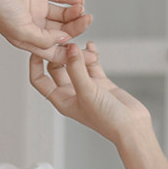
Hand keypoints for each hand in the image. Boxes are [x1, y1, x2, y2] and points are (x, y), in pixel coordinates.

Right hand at [0, 0, 92, 60]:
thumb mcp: (21, 31)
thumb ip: (43, 39)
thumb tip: (64, 40)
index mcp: (28, 39)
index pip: (54, 51)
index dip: (71, 54)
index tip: (87, 54)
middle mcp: (34, 25)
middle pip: (62, 31)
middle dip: (76, 28)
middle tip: (87, 21)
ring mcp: (37, 8)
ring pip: (62, 14)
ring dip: (74, 13)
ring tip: (81, 9)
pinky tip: (78, 0)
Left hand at [30, 41, 153, 145]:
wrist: (131, 127)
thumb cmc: (107, 119)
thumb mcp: (87, 92)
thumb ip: (76, 69)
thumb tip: (70, 48)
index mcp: (61, 100)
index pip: (40, 80)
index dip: (36, 64)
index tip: (39, 48)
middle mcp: (72, 93)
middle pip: (57, 69)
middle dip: (59, 55)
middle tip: (65, 41)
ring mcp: (86, 87)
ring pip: (75, 64)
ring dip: (77, 53)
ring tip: (81, 44)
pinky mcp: (101, 84)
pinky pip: (92, 65)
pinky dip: (91, 55)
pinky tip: (92, 45)